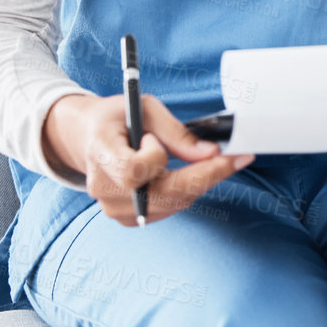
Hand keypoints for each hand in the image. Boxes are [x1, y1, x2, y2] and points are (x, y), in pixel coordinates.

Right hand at [43, 92, 252, 225]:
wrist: (88, 136)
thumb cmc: (117, 117)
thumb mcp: (145, 109)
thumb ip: (177, 133)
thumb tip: (212, 152)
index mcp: (101, 153)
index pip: (134, 171)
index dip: (157, 158)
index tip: (165, 140)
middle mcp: (104, 187)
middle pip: (161, 194)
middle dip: (205, 175)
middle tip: (238, 157)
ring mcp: (113, 207)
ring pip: (170, 204)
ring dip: (200, 183)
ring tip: (219, 162)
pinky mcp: (126, 218)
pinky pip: (167, 209)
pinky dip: (187, 192)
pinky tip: (197, 174)